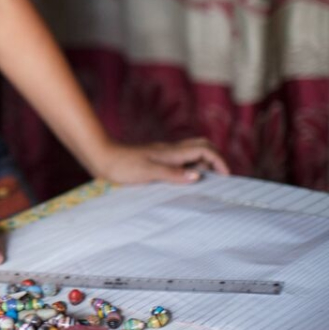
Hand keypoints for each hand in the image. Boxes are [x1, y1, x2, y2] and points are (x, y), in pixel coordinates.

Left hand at [89, 137, 229, 184]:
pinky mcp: (156, 160)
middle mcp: (170, 151)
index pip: (205, 150)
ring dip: (203, 163)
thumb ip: (173, 174)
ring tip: (206, 182)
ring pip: (192, 152)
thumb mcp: (149, 172)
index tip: (227, 177)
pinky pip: (181, 160)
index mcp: (172, 152)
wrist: (101, 157)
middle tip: (220, 178)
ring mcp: (163, 154)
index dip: (220, 161)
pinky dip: (190, 167)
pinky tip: (184, 180)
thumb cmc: (122, 165)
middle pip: (202, 147)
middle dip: (216, 159)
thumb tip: (198, 176)